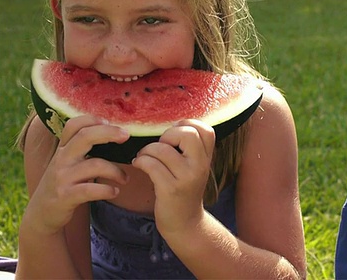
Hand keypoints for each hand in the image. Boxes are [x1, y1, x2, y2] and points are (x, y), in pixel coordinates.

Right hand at [25, 115, 128, 234]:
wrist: (42, 213)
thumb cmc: (64, 184)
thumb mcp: (68, 163)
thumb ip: (84, 149)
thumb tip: (114, 134)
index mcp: (63, 149)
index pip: (74, 125)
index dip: (93, 119)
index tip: (112, 122)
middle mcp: (61, 159)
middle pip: (85, 136)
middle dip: (109, 133)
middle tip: (126, 136)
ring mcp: (62, 177)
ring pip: (95, 164)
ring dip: (116, 171)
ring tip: (125, 179)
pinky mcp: (65, 196)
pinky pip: (91, 190)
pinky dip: (107, 190)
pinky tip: (115, 192)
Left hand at [132, 119, 214, 234]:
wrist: (184, 222)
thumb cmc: (184, 189)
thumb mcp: (195, 167)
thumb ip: (190, 147)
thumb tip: (171, 124)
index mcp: (207, 158)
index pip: (205, 129)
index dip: (186, 125)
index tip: (174, 137)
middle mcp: (200, 166)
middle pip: (186, 133)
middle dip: (167, 135)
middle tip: (160, 147)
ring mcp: (186, 178)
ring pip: (162, 149)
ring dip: (147, 151)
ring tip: (144, 158)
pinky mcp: (170, 189)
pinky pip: (150, 164)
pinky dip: (140, 161)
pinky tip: (139, 165)